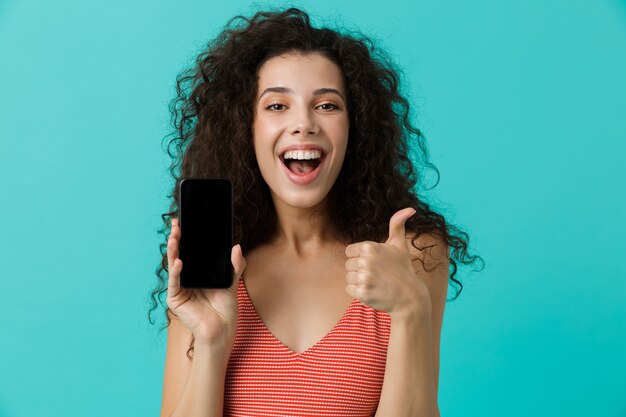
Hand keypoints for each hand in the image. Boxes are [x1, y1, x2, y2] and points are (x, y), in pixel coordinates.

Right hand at [166, 217, 246, 346]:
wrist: (222, 330)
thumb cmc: (225, 309)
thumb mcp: (232, 282)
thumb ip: (235, 265)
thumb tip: (237, 246)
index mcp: (197, 273)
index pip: (190, 251)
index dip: (186, 237)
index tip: (184, 222)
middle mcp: (186, 278)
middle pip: (179, 255)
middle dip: (177, 239)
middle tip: (177, 224)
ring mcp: (179, 288)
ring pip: (173, 265)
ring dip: (173, 250)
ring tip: (174, 237)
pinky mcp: (176, 299)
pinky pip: (174, 282)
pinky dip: (176, 272)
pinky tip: (179, 262)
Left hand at [345, 207, 431, 319]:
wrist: (409, 296)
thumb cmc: (403, 268)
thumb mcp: (400, 244)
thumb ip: (397, 224)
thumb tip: (410, 208)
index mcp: (369, 247)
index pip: (349, 252)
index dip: (360, 258)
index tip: (374, 263)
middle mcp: (365, 261)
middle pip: (348, 265)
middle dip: (359, 270)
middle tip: (376, 274)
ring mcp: (364, 278)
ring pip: (348, 277)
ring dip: (358, 281)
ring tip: (375, 283)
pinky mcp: (362, 293)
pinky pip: (349, 289)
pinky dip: (358, 292)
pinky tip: (372, 291)